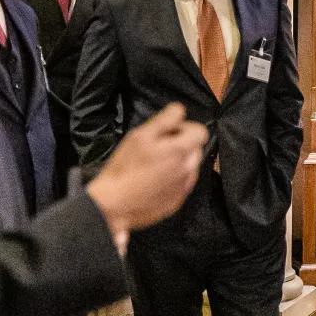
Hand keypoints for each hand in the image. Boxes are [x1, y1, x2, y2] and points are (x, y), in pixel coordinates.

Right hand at [88, 104, 206, 240]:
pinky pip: (181, 184)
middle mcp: (188, 170)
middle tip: (156, 148)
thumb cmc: (125, 168)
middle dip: (180, 145)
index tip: (167, 132)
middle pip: (195, 149)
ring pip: (189, 167)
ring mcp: (184, 188)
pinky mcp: (177, 202)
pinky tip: (152, 180)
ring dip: (177, 162)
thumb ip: (165, 120)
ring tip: (152, 166)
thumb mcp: (140, 136)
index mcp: (181, 151)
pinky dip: (172, 179)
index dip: (184, 128)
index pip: (201, 132)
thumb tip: (180, 110)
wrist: (115, 205)